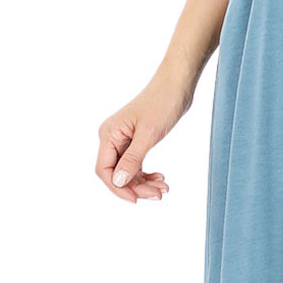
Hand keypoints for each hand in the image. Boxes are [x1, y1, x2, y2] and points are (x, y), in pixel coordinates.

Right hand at [95, 72, 192, 203]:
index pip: (105, 171)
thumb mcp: (149, 134)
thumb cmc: (163, 102)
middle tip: (159, 194)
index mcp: (109, 134)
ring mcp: (124, 139)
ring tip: (163, 188)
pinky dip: (146, 173)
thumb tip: (118, 182)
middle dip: (136, 186)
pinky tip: (159, 177)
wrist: (178, 83)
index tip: (136, 199)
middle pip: (117, 173)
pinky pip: (135, 163)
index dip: (118, 188)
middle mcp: (112, 137)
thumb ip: (133, 159)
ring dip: (143, 182)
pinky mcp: (136, 139)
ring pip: (127, 170)